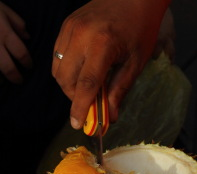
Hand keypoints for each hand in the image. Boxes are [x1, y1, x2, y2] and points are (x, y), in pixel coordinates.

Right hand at [0, 0, 31, 83]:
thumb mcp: (6, 10)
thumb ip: (18, 25)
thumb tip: (27, 38)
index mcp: (4, 32)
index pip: (21, 54)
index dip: (28, 63)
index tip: (29, 66)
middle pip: (7, 68)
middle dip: (16, 78)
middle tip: (19, 80)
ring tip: (1, 79)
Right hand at [52, 0, 170, 128]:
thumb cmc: (139, 27)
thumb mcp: (136, 62)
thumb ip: (120, 90)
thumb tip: (109, 117)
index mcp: (103, 45)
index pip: (86, 84)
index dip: (80, 107)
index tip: (77, 124)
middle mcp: (81, 36)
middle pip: (66, 80)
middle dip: (75, 98)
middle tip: (90, 103)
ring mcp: (70, 28)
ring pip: (58, 70)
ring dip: (69, 85)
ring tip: (87, 86)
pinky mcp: (66, 25)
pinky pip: (57, 55)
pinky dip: (66, 69)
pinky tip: (82, 69)